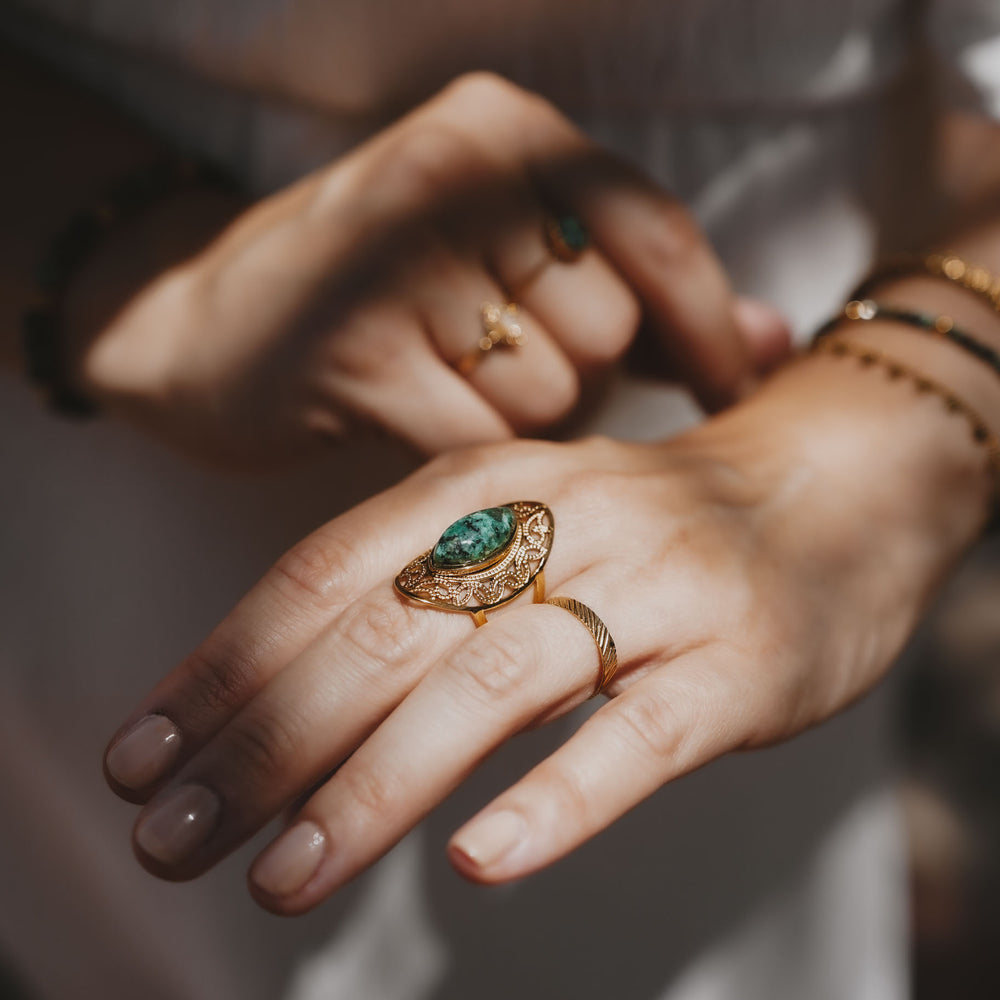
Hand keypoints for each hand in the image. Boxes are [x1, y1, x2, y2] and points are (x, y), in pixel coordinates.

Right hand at [73, 73, 788, 464]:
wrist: (206, 328)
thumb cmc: (383, 300)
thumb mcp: (509, 260)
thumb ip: (642, 293)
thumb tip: (772, 338)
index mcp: (506, 131)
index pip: (656, 234)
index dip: (705, 328)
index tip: (731, 395)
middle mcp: (454, 174)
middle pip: (608, 329)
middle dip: (579, 376)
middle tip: (502, 370)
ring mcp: (397, 260)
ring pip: (552, 394)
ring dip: (520, 420)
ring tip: (447, 387)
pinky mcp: (353, 351)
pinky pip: (480, 442)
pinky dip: (466, 456)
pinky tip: (413, 423)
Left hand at [102, 347, 985, 912]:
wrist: (822, 492)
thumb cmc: (641, 529)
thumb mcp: (517, 522)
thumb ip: (413, 588)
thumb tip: (269, 688)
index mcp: (484, 482)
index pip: (322, 575)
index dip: (221, 668)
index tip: (138, 760)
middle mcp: (557, 520)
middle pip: (385, 632)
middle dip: (265, 742)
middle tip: (175, 839)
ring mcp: (653, 587)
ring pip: (495, 684)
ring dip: (378, 784)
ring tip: (289, 877)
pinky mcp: (737, 662)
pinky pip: (640, 734)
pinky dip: (559, 798)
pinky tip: (481, 861)